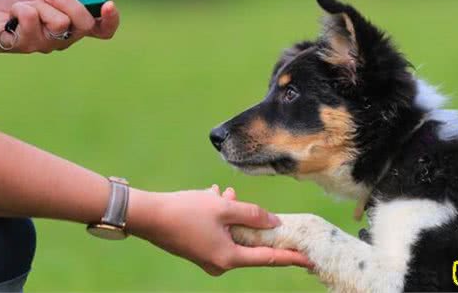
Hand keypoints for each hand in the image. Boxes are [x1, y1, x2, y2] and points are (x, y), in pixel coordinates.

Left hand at [0, 0, 119, 54]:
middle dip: (67, 1)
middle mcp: (65, 39)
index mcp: (75, 25)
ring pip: (60, 21)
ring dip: (39, 3)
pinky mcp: (28, 46)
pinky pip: (32, 18)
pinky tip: (11, 15)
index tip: (108, 5)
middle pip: (85, 24)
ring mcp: (47, 45)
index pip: (104, 30)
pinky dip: (20, 7)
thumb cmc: (18, 0)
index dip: (111, 20)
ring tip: (25, 6)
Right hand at [128, 186, 311, 275]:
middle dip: (251, 221)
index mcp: (229, 258)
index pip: (268, 258)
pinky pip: (217, 232)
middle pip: (249, 243)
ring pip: (231, 233)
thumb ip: (252, 214)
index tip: (310, 259)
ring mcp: (206, 258)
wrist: (147, 216)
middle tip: (250, 205)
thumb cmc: (185, 211)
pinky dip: (218, 216)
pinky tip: (212, 197)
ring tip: (224, 194)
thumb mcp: (224, 208)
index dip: (291, 257)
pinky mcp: (197, 248)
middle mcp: (219, 263)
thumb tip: (274, 222)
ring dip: (232, 213)